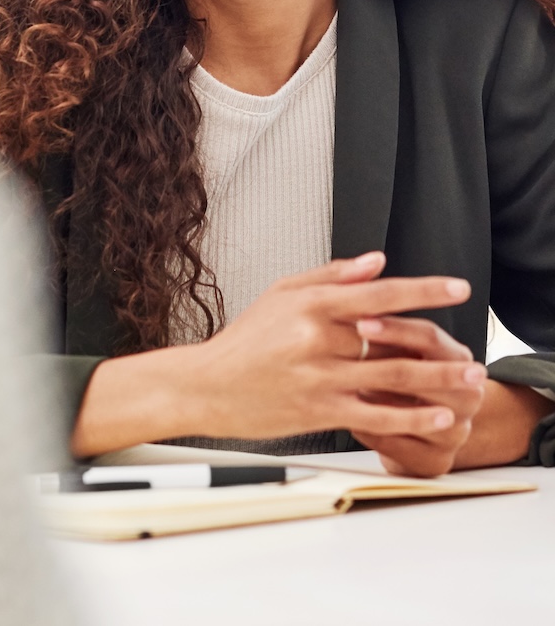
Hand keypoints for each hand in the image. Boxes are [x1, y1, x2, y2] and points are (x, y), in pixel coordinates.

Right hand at [70, 251, 479, 460]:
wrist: (207, 386)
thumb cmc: (245, 341)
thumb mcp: (281, 294)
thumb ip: (330, 276)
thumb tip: (376, 262)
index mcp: (309, 304)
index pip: (377, 292)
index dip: (422, 289)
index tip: (456, 287)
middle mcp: (317, 338)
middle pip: (390, 338)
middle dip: (436, 347)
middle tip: (474, 353)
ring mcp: (319, 376)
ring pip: (391, 377)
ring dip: (436, 380)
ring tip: (467, 380)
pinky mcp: (318, 410)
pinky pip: (375, 414)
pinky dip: (410, 417)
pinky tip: (436, 416)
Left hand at [348, 315, 485, 476]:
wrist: (424, 428)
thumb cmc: (402, 377)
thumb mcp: (400, 345)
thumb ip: (383, 317)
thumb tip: (360, 277)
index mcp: (458, 359)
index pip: (430, 338)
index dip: (395, 328)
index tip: (362, 318)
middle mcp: (466, 396)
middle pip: (429, 375)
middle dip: (387, 361)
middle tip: (351, 351)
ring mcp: (454, 433)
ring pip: (416, 414)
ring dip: (378, 398)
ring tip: (345, 384)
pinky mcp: (434, 463)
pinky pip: (397, 444)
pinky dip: (368, 429)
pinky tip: (347, 415)